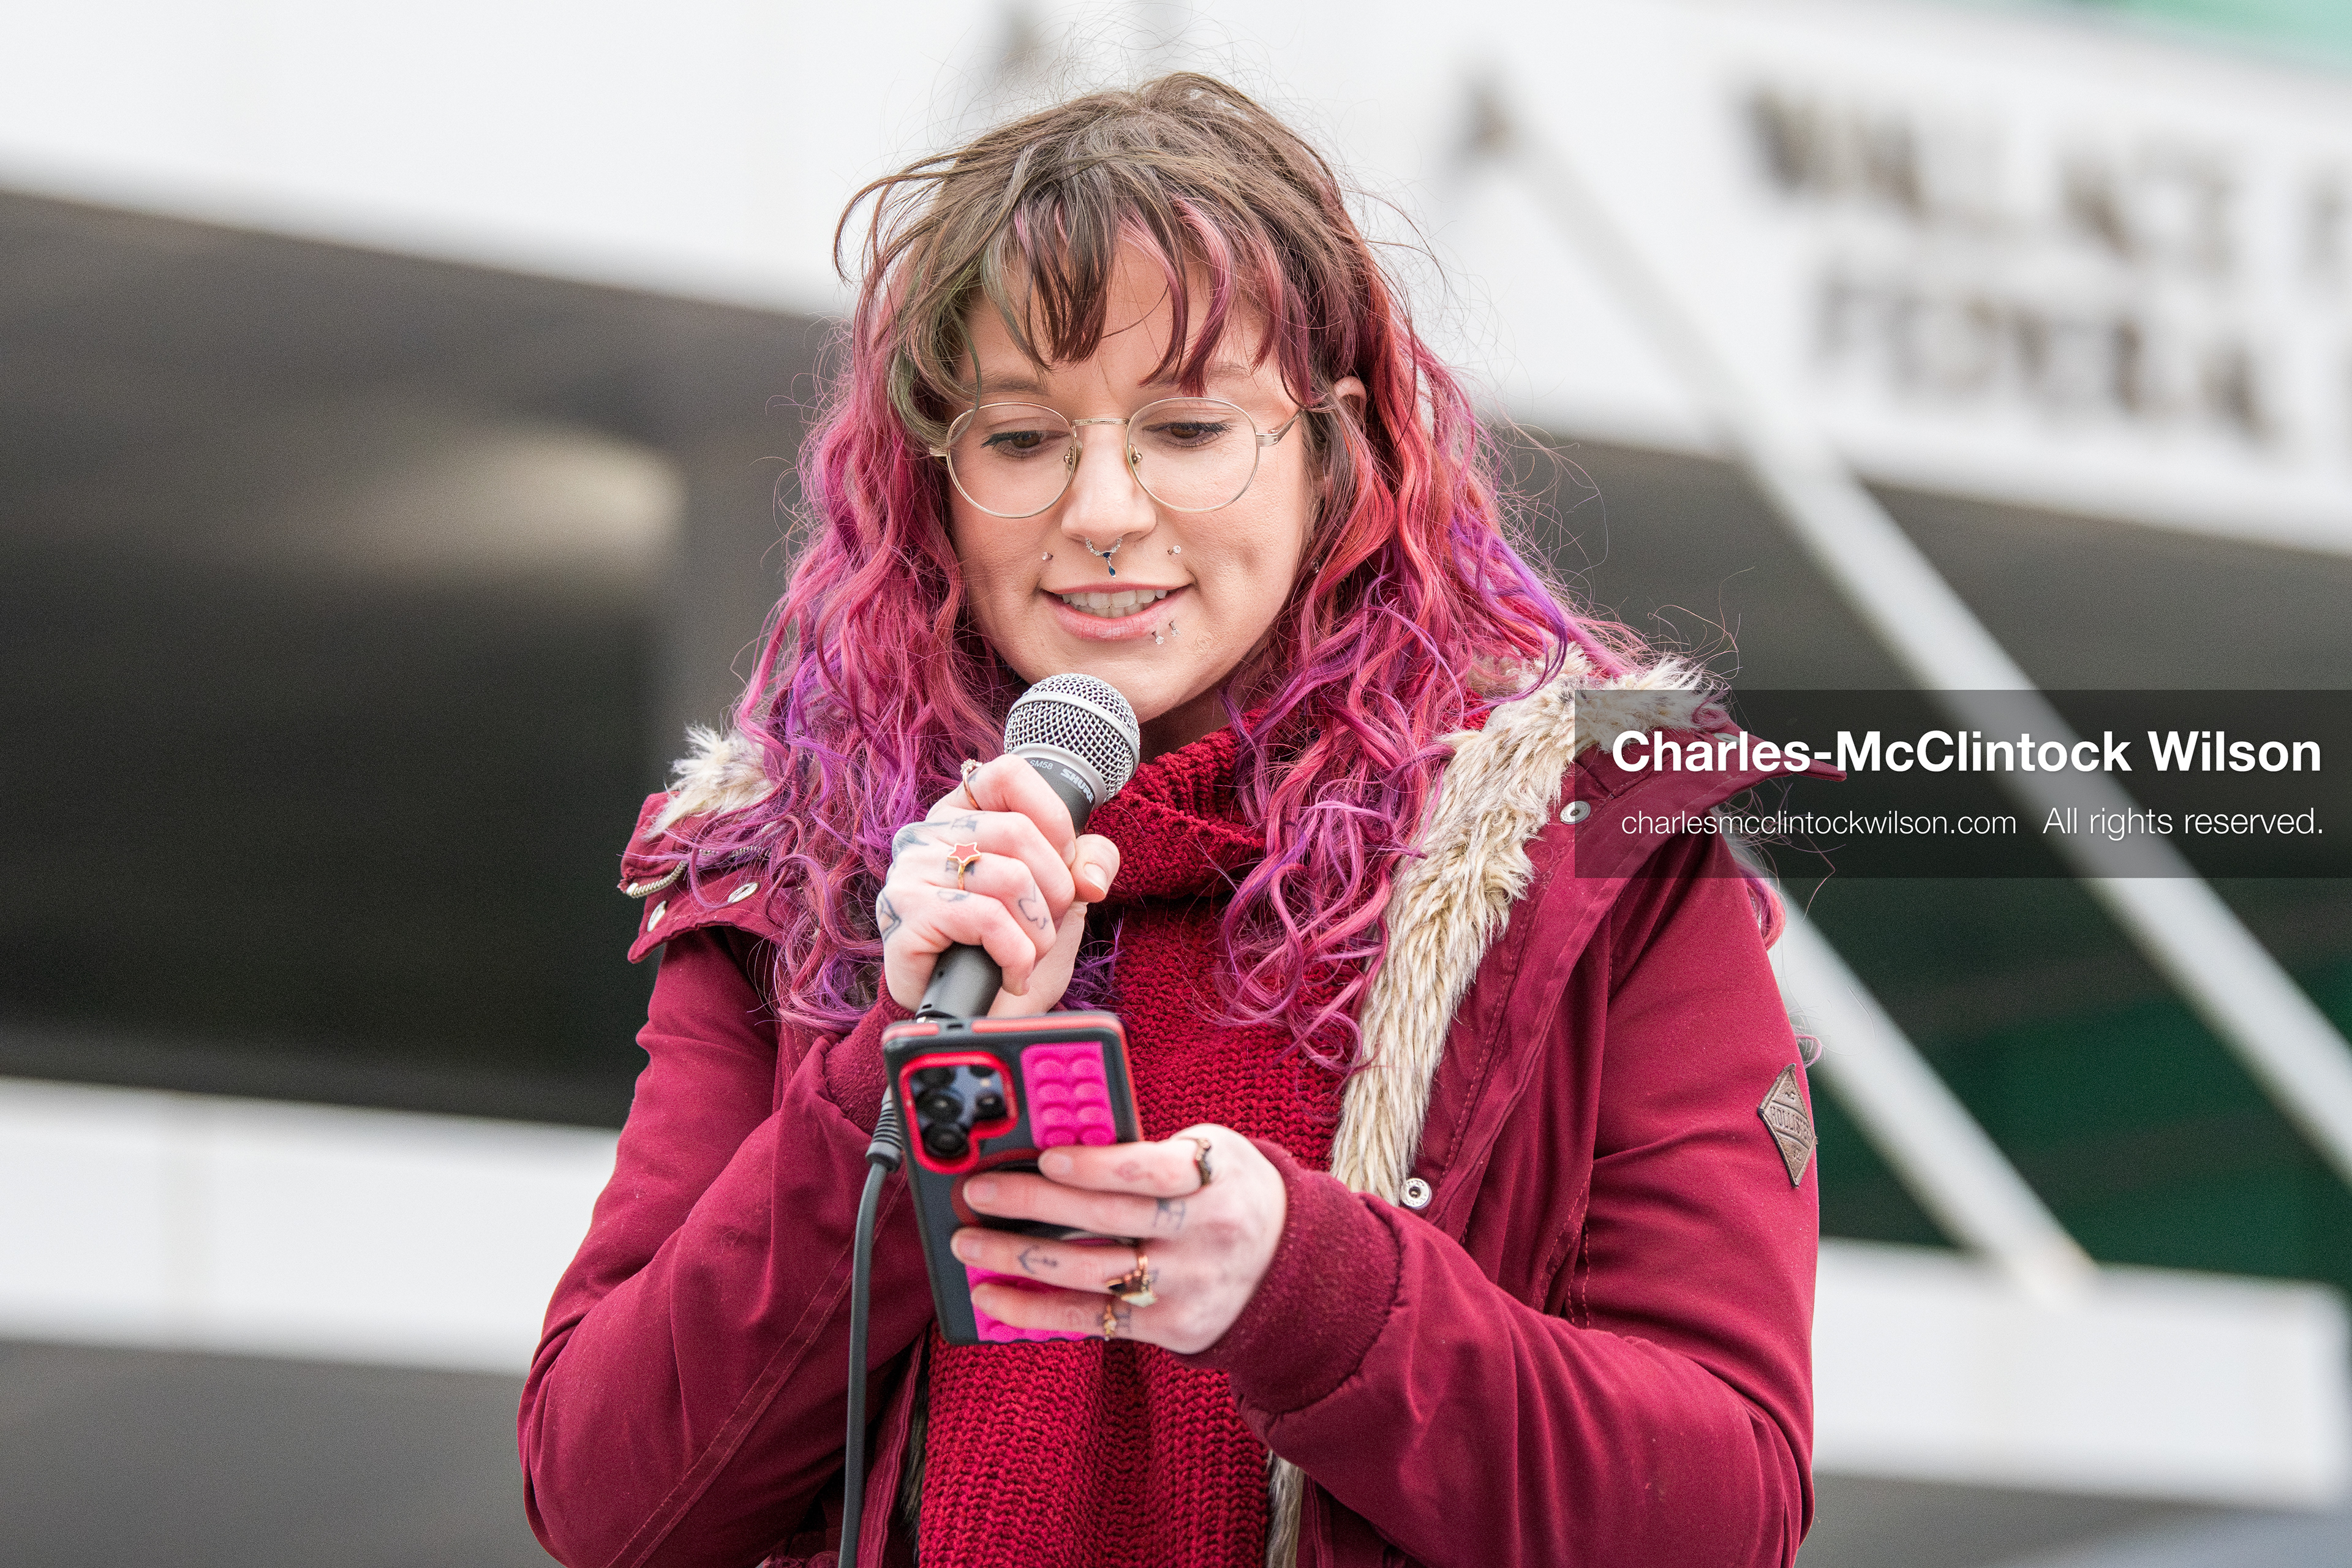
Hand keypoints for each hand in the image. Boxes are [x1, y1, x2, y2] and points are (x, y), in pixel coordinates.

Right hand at [874, 757, 1119, 1014]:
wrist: (976, 1018)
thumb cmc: (1011, 947)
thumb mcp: (1061, 895)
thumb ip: (1087, 861)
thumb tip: (1092, 875)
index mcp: (962, 813)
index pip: (1008, 773)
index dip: (1052, 818)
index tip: (1061, 860)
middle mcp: (926, 833)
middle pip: (1019, 831)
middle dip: (1055, 890)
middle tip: (1047, 926)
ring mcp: (910, 871)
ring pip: (1009, 878)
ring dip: (1038, 931)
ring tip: (1028, 955)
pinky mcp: (905, 915)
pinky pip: (986, 919)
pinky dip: (1016, 955)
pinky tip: (1012, 973)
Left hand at [951, 1127, 1284, 1352]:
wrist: (1288, 1266)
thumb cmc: (1230, 1190)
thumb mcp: (1213, 1151)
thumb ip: (1150, 1148)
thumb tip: (1062, 1143)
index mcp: (1215, 1179)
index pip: (1151, 1171)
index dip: (1096, 1165)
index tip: (1045, 1156)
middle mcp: (1203, 1236)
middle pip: (1107, 1220)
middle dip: (1031, 1204)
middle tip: (977, 1191)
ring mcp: (1184, 1287)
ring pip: (1089, 1273)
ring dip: (1018, 1258)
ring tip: (969, 1243)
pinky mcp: (1167, 1327)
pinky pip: (1091, 1321)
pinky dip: (1035, 1311)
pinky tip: (994, 1296)